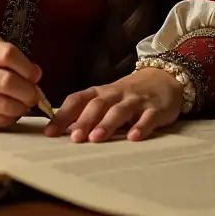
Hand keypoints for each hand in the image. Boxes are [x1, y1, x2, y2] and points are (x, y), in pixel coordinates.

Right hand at [0, 40, 41, 128]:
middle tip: (34, 96)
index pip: (7, 53)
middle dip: (29, 91)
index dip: (27, 67)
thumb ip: (9, 62)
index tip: (35, 76)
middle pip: (8, 81)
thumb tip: (36, 74)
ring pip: (6, 104)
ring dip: (22, 107)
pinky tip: (10, 113)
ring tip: (23, 105)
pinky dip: (10, 118)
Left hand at [44, 68, 183, 142]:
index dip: (63, 115)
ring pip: (119, 111)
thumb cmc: (128, 93)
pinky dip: (141, 127)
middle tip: (74, 138)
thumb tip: (61, 130)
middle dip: (84, 121)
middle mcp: (115, 94)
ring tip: (96, 139)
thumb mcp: (107, 98)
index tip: (50, 132)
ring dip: (107, 124)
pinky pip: (148, 117)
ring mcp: (136, 100)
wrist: (164, 77)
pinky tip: (134, 138)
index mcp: (100, 93)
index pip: (77, 100)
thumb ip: (87, 112)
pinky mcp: (155, 109)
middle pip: (97, 105)